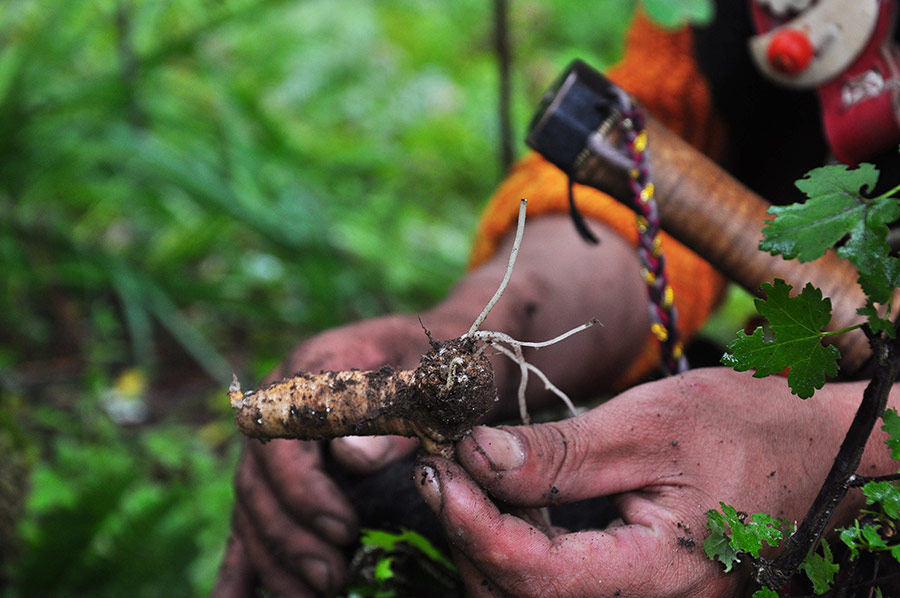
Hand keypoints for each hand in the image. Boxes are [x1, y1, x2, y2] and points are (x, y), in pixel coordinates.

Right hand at [214, 316, 427, 596]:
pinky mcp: (281, 480)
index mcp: (316, 369)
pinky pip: (250, 522)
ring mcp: (278, 445)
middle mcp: (284, 407)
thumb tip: (351, 456)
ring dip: (275, 557)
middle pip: (258, 477)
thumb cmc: (444, 370)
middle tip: (331, 577)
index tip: (344, 528)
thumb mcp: (435, 381)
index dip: (303, 486)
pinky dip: (242, 565)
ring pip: (251, 506)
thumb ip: (399, 413)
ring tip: (314, 595)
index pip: (284, 433)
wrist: (450, 365)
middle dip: (290, 535)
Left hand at [415, 368, 875, 597]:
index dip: (473, 527)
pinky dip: (515, 542)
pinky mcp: (628, 587)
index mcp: (657, 575)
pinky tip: (502, 499)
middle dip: (468, 535)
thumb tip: (476, 456)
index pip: (537, 577)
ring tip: (462, 478)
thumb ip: (561, 454)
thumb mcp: (648, 427)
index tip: (438, 471)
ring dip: (484, 541)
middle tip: (442, 468)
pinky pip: (553, 583)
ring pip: (529, 597)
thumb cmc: (740, 430)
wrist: (804, 449)